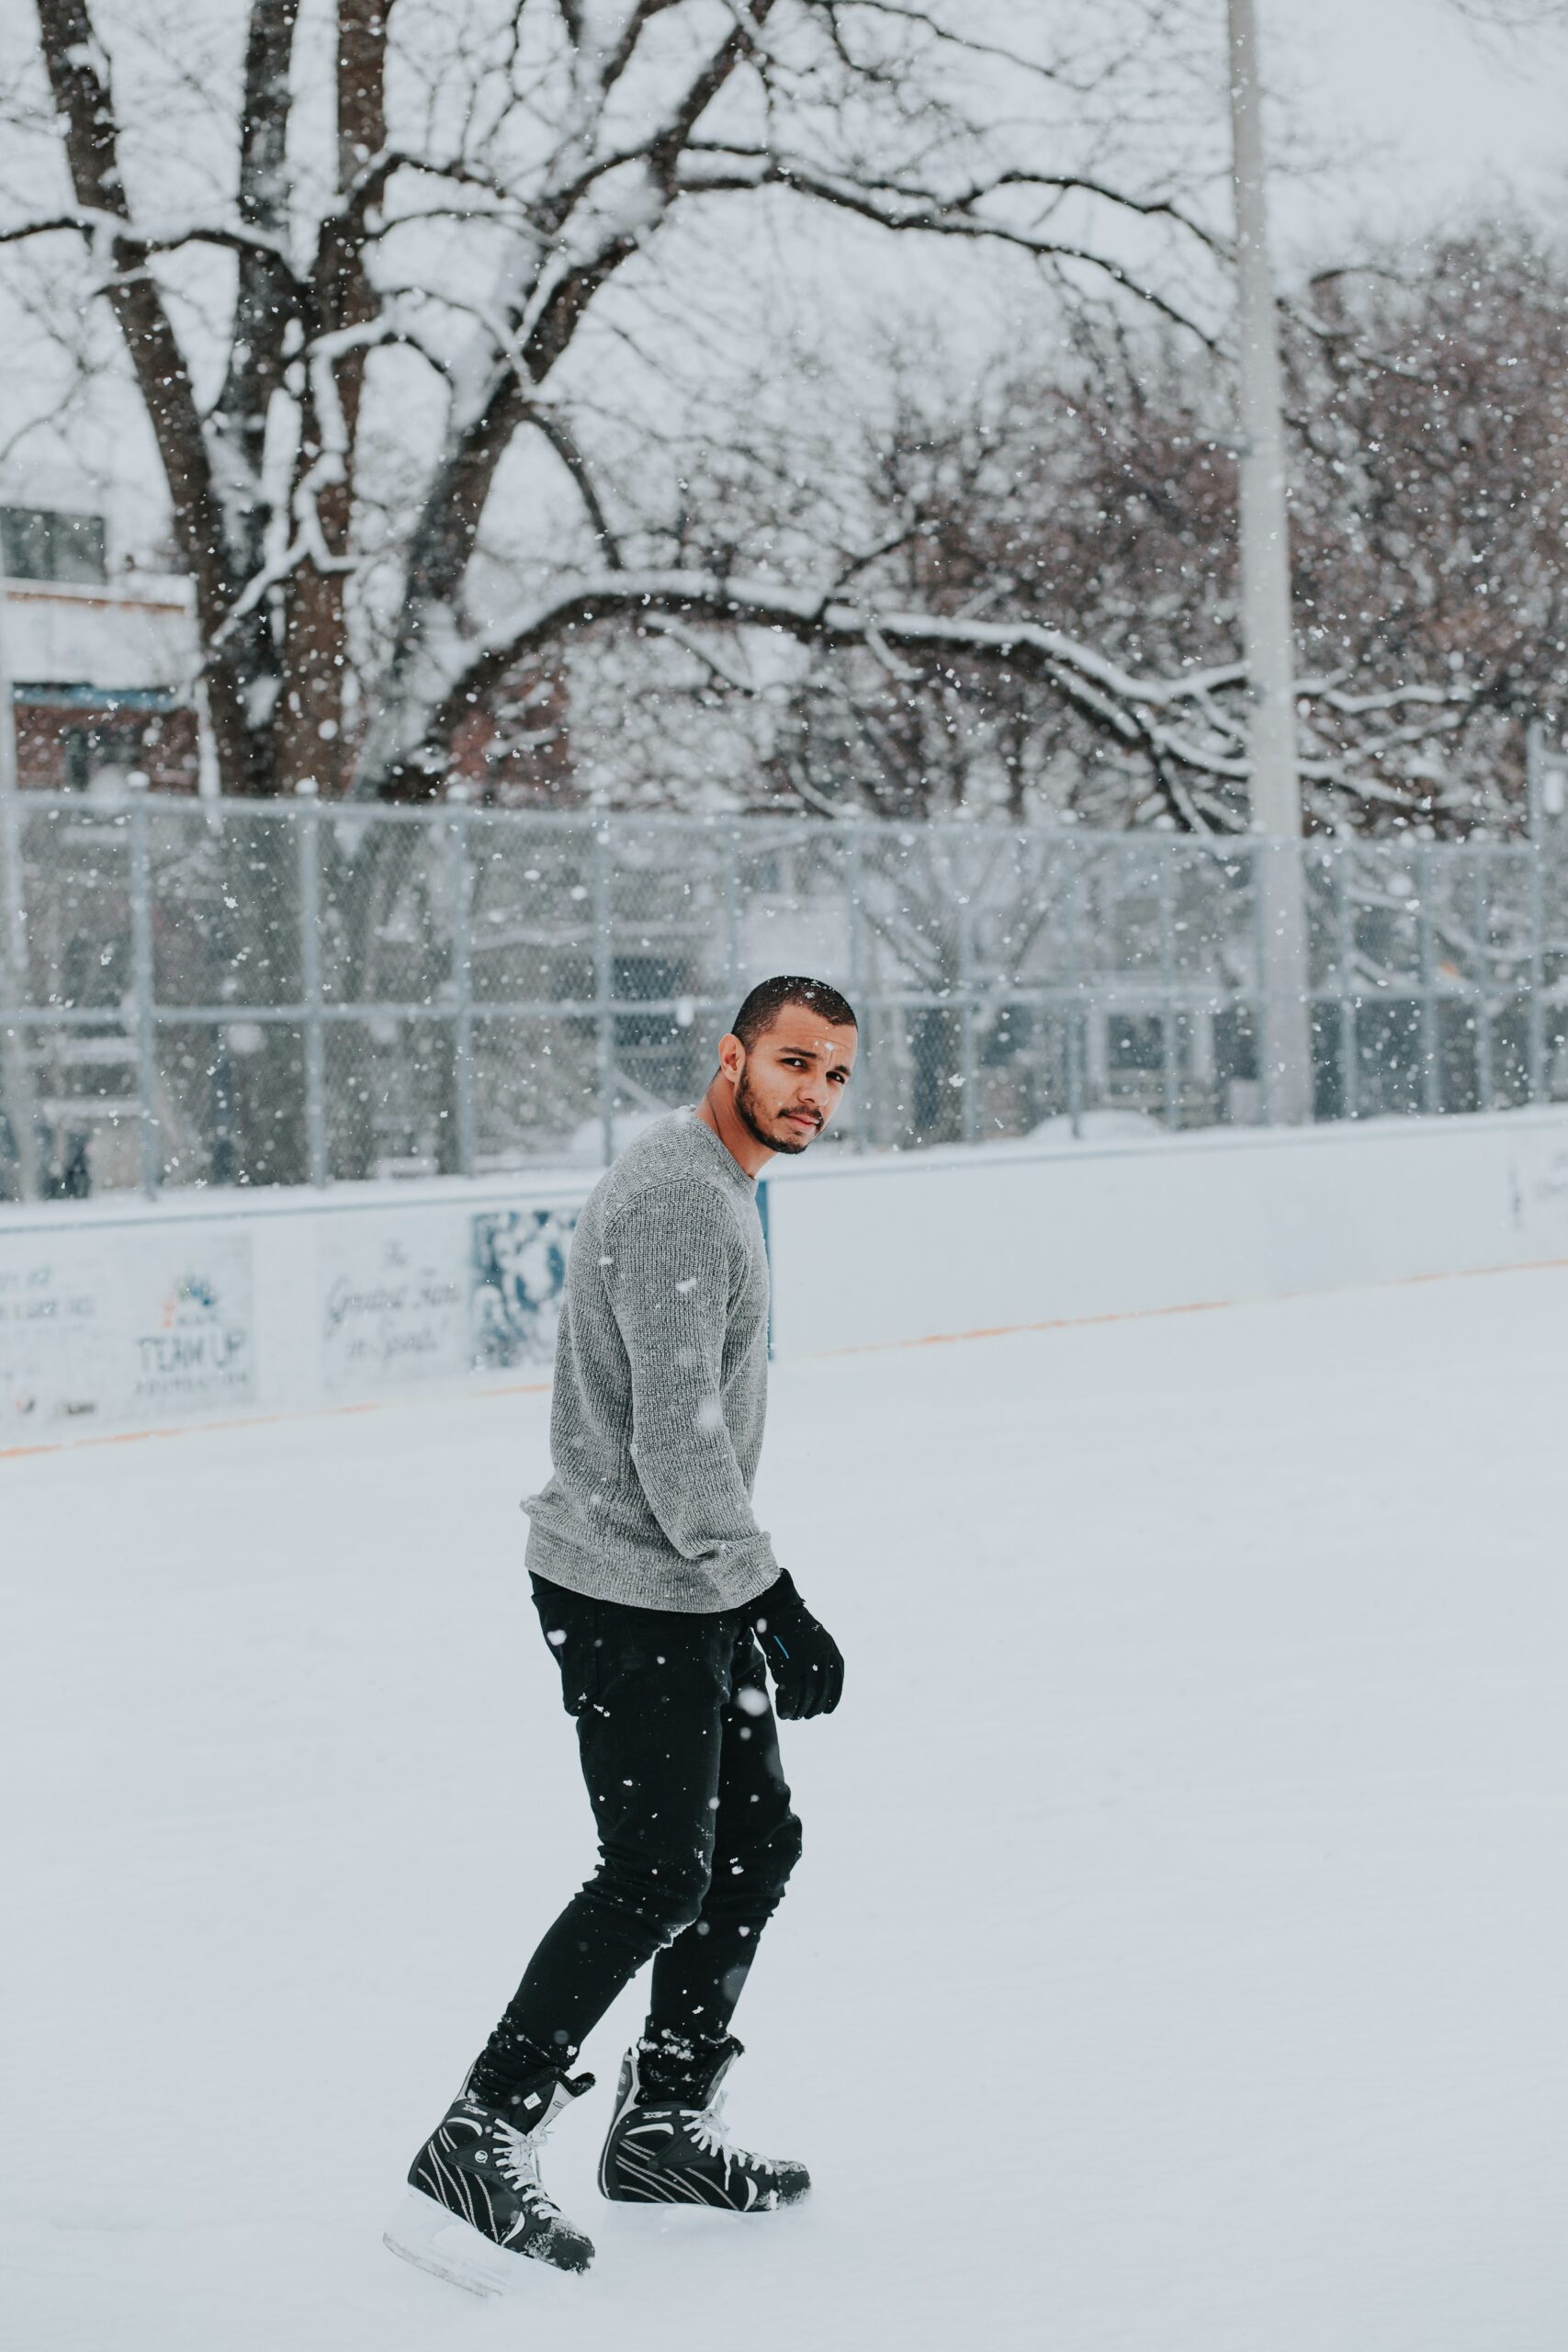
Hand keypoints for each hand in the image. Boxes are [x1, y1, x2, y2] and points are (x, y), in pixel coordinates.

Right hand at [746, 1571, 844, 1718]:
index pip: (836, 1682)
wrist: (774, 1606)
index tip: (825, 1711)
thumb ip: (817, 1657)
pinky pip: (790, 1696)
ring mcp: (806, 1663)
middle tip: (804, 1715)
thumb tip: (814, 1682)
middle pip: (821, 1692)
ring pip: (806, 1697)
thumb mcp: (811, 1638)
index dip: (831, 1699)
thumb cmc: (789, 1621)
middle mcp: (822, 1658)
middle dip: (813, 1707)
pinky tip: (783, 1713)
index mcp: (830, 1650)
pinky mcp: (788, 1667)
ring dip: (799, 1711)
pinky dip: (787, 1708)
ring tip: (793, 1716)